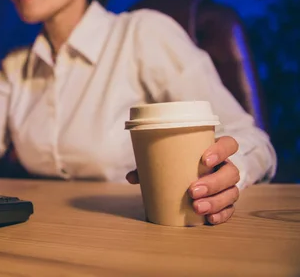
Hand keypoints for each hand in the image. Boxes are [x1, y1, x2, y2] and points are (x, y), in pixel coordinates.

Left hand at [126, 136, 240, 224]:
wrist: (186, 179)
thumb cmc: (177, 165)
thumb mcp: (165, 162)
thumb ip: (149, 167)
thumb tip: (130, 177)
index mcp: (213, 151)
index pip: (229, 144)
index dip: (221, 150)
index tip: (204, 159)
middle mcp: (225, 167)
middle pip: (231, 172)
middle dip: (213, 183)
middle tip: (193, 191)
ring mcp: (228, 185)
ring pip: (232, 192)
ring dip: (216, 201)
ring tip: (197, 208)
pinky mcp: (227, 202)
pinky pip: (231, 209)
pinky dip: (222, 215)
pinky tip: (209, 219)